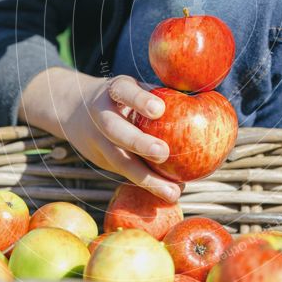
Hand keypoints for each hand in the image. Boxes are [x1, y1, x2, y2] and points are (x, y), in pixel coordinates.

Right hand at [18, 68, 182, 202]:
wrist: (73, 109)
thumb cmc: (122, 97)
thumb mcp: (133, 86)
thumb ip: (161, 92)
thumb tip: (209, 96)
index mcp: (114, 91)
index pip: (124, 92)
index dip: (139, 100)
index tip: (159, 109)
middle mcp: (101, 115)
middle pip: (115, 130)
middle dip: (138, 143)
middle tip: (163, 153)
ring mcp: (98, 142)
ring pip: (119, 161)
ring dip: (147, 178)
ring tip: (173, 192)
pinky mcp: (102, 161)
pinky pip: (126, 175)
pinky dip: (148, 185)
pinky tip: (171, 194)